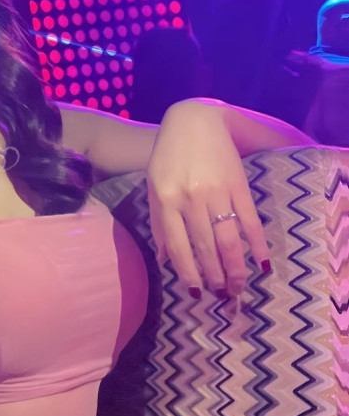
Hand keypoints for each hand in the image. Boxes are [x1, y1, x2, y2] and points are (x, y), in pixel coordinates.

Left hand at [147, 100, 269, 298]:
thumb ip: (157, 222)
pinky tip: (262, 260)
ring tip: (239, 286)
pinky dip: (256, 241)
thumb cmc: (168, 155)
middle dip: (215, 276)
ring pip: (227, 238)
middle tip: (223, 296)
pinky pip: (248, 218)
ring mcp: (216, 192)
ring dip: (235, 266)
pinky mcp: (238, 184)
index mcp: (166, 201)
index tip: (197, 292)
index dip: (189, 272)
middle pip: (205, 247)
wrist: (194, 119)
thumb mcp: (153, 186)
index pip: (179, 246)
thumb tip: (164, 259)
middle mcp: (190, 199)